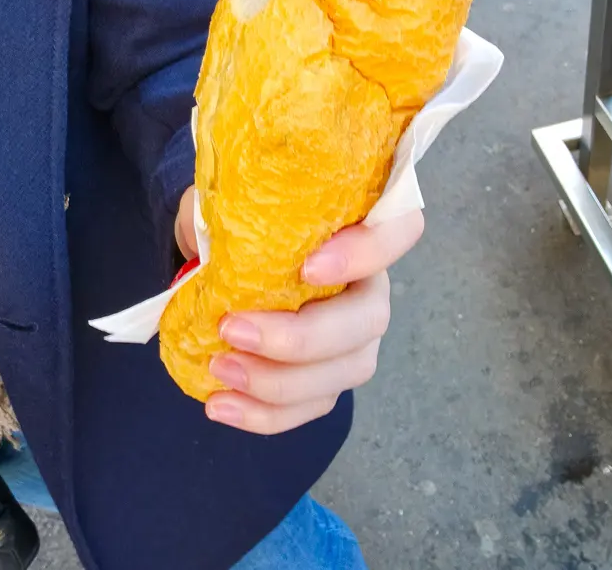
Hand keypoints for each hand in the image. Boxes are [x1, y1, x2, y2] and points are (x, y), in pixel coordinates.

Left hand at [174, 187, 423, 433]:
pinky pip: (313, 405)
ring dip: (280, 381)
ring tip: (219, 369)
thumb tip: (212, 236)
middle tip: (232, 329)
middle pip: (370, 318)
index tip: (308, 267)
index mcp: (359, 228)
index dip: (367, 252)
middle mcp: (369, 284)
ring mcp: (356, 337)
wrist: (225, 258)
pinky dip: (266, 414)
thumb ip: (234, 207)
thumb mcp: (231, 197)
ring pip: (347, 370)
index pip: (399, 229)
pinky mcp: (329, 377)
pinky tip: (222, 406)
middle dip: (301, 337)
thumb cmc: (240, 219)